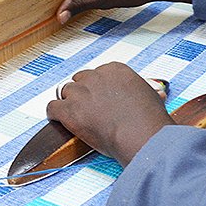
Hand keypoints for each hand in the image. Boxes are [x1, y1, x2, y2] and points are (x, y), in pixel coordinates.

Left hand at [46, 62, 173, 165]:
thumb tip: (153, 95)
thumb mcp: (151, 96)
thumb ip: (142, 92)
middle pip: (80, 80)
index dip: (96, 88)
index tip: (99, 98)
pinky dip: (54, 113)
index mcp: (115, 70)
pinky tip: (58, 120)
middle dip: (82, 93)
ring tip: (75, 116)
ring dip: (69, 103)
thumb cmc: (148, 119)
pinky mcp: (69, 110)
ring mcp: (80, 93)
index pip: (97, 74)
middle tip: (88, 108)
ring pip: (65, 92)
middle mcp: (95, 77)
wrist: (141, 134)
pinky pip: (52, 107)